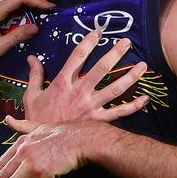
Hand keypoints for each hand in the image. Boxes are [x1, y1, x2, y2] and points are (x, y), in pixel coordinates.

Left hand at [0, 118, 99, 177]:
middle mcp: (22, 152)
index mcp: (20, 143)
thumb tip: (7, 118)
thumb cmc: (63, 133)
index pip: (2, 162)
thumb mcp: (39, 127)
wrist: (81, 138)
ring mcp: (32, 162)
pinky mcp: (44, 171)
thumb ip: (22, 126)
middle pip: (3, 175)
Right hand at [23, 29, 148, 122]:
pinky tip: (145, 98)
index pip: (77, 56)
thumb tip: (32, 58)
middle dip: (115, 53)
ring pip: (114, 89)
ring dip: (130, 76)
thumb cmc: (37, 120)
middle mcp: (79, 92)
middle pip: (100, 68)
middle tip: (126, 42)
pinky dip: (133, 106)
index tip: (98, 32)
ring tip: (143, 65)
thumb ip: (35, 75)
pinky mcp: (97, 121)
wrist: (43, 146)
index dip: (89, 42)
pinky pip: (119, 113)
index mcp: (62, 83)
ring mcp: (90, 107)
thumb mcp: (31, 96)